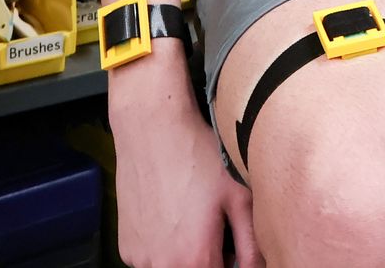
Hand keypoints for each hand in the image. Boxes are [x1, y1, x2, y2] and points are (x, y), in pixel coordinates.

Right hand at [110, 53, 261, 267]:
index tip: (234, 247)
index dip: (232, 263)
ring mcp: (139, 259)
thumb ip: (252, 244)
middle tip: (217, 231)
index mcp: (195, 260)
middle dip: (210, 260)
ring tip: (193, 219)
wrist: (152, 130)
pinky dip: (164, 248)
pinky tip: (172, 216)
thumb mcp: (238, 197)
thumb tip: (259, 267)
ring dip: (186, 256)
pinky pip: (151, 259)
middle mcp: (162, 266)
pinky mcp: (125, 248)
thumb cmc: (198, 158)